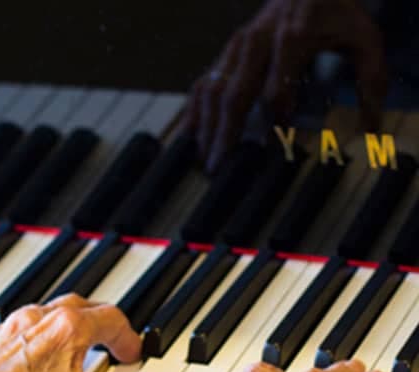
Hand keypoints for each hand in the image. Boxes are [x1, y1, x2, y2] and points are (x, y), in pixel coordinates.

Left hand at [0, 295, 180, 371]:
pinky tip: (40, 369)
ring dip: (70, 331)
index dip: (129, 337)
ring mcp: (10, 330)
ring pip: (48, 317)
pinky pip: (23, 333)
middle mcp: (36, 319)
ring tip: (79, 356)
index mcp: (65, 327)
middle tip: (111, 345)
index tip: (132, 355)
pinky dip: (41, 343)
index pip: (111, 318)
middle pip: (79, 308)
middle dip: (100, 325)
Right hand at [182, 0, 387, 171]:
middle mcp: (255, 41)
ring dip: (206, 129)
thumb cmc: (334, 14)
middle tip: (219, 166)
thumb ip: (370, 79)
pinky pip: (202, 84)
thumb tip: (372, 126)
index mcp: (291, 37)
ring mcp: (235, 47)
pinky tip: (189, 137)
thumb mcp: (363, 38)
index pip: (276, 88)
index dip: (275, 120)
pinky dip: (194, 112)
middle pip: (233, 94)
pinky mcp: (225, 53)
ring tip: (204, 159)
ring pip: (212, 91)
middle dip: (224, 134)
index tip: (276, 145)